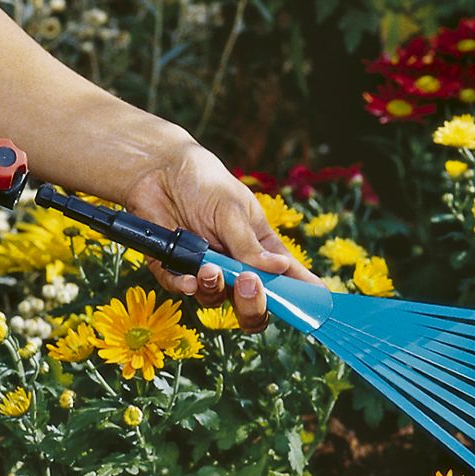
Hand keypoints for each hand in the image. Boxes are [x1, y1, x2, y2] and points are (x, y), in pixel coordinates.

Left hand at [125, 136, 320, 329]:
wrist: (158, 169)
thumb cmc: (204, 183)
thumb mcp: (233, 209)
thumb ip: (250, 245)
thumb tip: (280, 269)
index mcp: (260, 247)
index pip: (286, 278)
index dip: (301, 295)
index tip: (316, 306)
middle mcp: (235, 265)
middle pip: (252, 304)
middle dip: (253, 304)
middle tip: (249, 285)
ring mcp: (205, 270)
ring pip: (216, 301)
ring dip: (216, 290)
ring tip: (209, 269)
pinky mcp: (174, 270)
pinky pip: (182, 289)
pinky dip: (186, 287)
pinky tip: (189, 279)